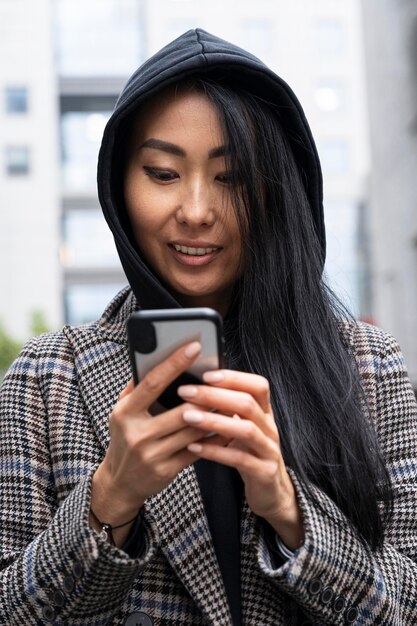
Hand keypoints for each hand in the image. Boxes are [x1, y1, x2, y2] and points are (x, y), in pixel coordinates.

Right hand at [90, 341, 227, 545]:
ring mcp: (152, 454)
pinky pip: (198, 449)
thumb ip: (136, 386)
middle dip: (205, 395)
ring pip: (194, 429)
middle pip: (181, 409)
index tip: (194, 346)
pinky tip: (226, 425)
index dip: (174, 363)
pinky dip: (214, 437)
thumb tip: (153, 357)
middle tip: (224, 378)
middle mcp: (137, 434)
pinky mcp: (167, 470)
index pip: (153, 382)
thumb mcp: (122, 412)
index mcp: (125, 413)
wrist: (119, 483)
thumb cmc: (125, 438)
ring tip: (230, 399)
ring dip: (215, 415)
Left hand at [177, 370, 303, 549]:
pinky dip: (216, 451)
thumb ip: (229, 408)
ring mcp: (268, 450)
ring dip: (214, 421)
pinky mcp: (263, 472)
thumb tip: (200, 384)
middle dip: (215, 395)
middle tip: (186, 392)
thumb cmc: (250, 453)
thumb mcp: (244, 426)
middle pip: (247, 403)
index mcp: (265, 413)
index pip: (258, 386)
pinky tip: (194, 447)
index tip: (206, 374)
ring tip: (187, 417)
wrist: (272, 492)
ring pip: (245, 429)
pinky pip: (239, 459)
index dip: (234, 378)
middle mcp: (269, 428)